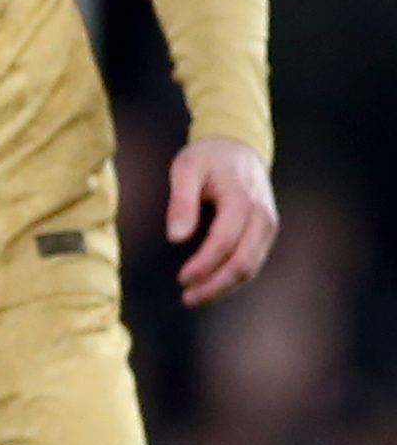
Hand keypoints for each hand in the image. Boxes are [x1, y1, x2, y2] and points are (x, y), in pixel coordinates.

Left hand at [166, 137, 277, 306]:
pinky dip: (234, 276)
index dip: (204, 264)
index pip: (225, 241)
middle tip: (187, 298)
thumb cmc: (207, 158)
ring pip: (252, 265)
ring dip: (225, 285)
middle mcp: (261, 215)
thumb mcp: (185, 169)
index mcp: (241, 198)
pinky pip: (254, 260)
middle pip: (244, 261)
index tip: (182, 279)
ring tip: (195, 296)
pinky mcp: (267, 231)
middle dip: (216, 284)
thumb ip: (181, 202)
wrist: (238, 146)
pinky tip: (211, 283)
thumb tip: (176, 238)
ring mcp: (268, 224)